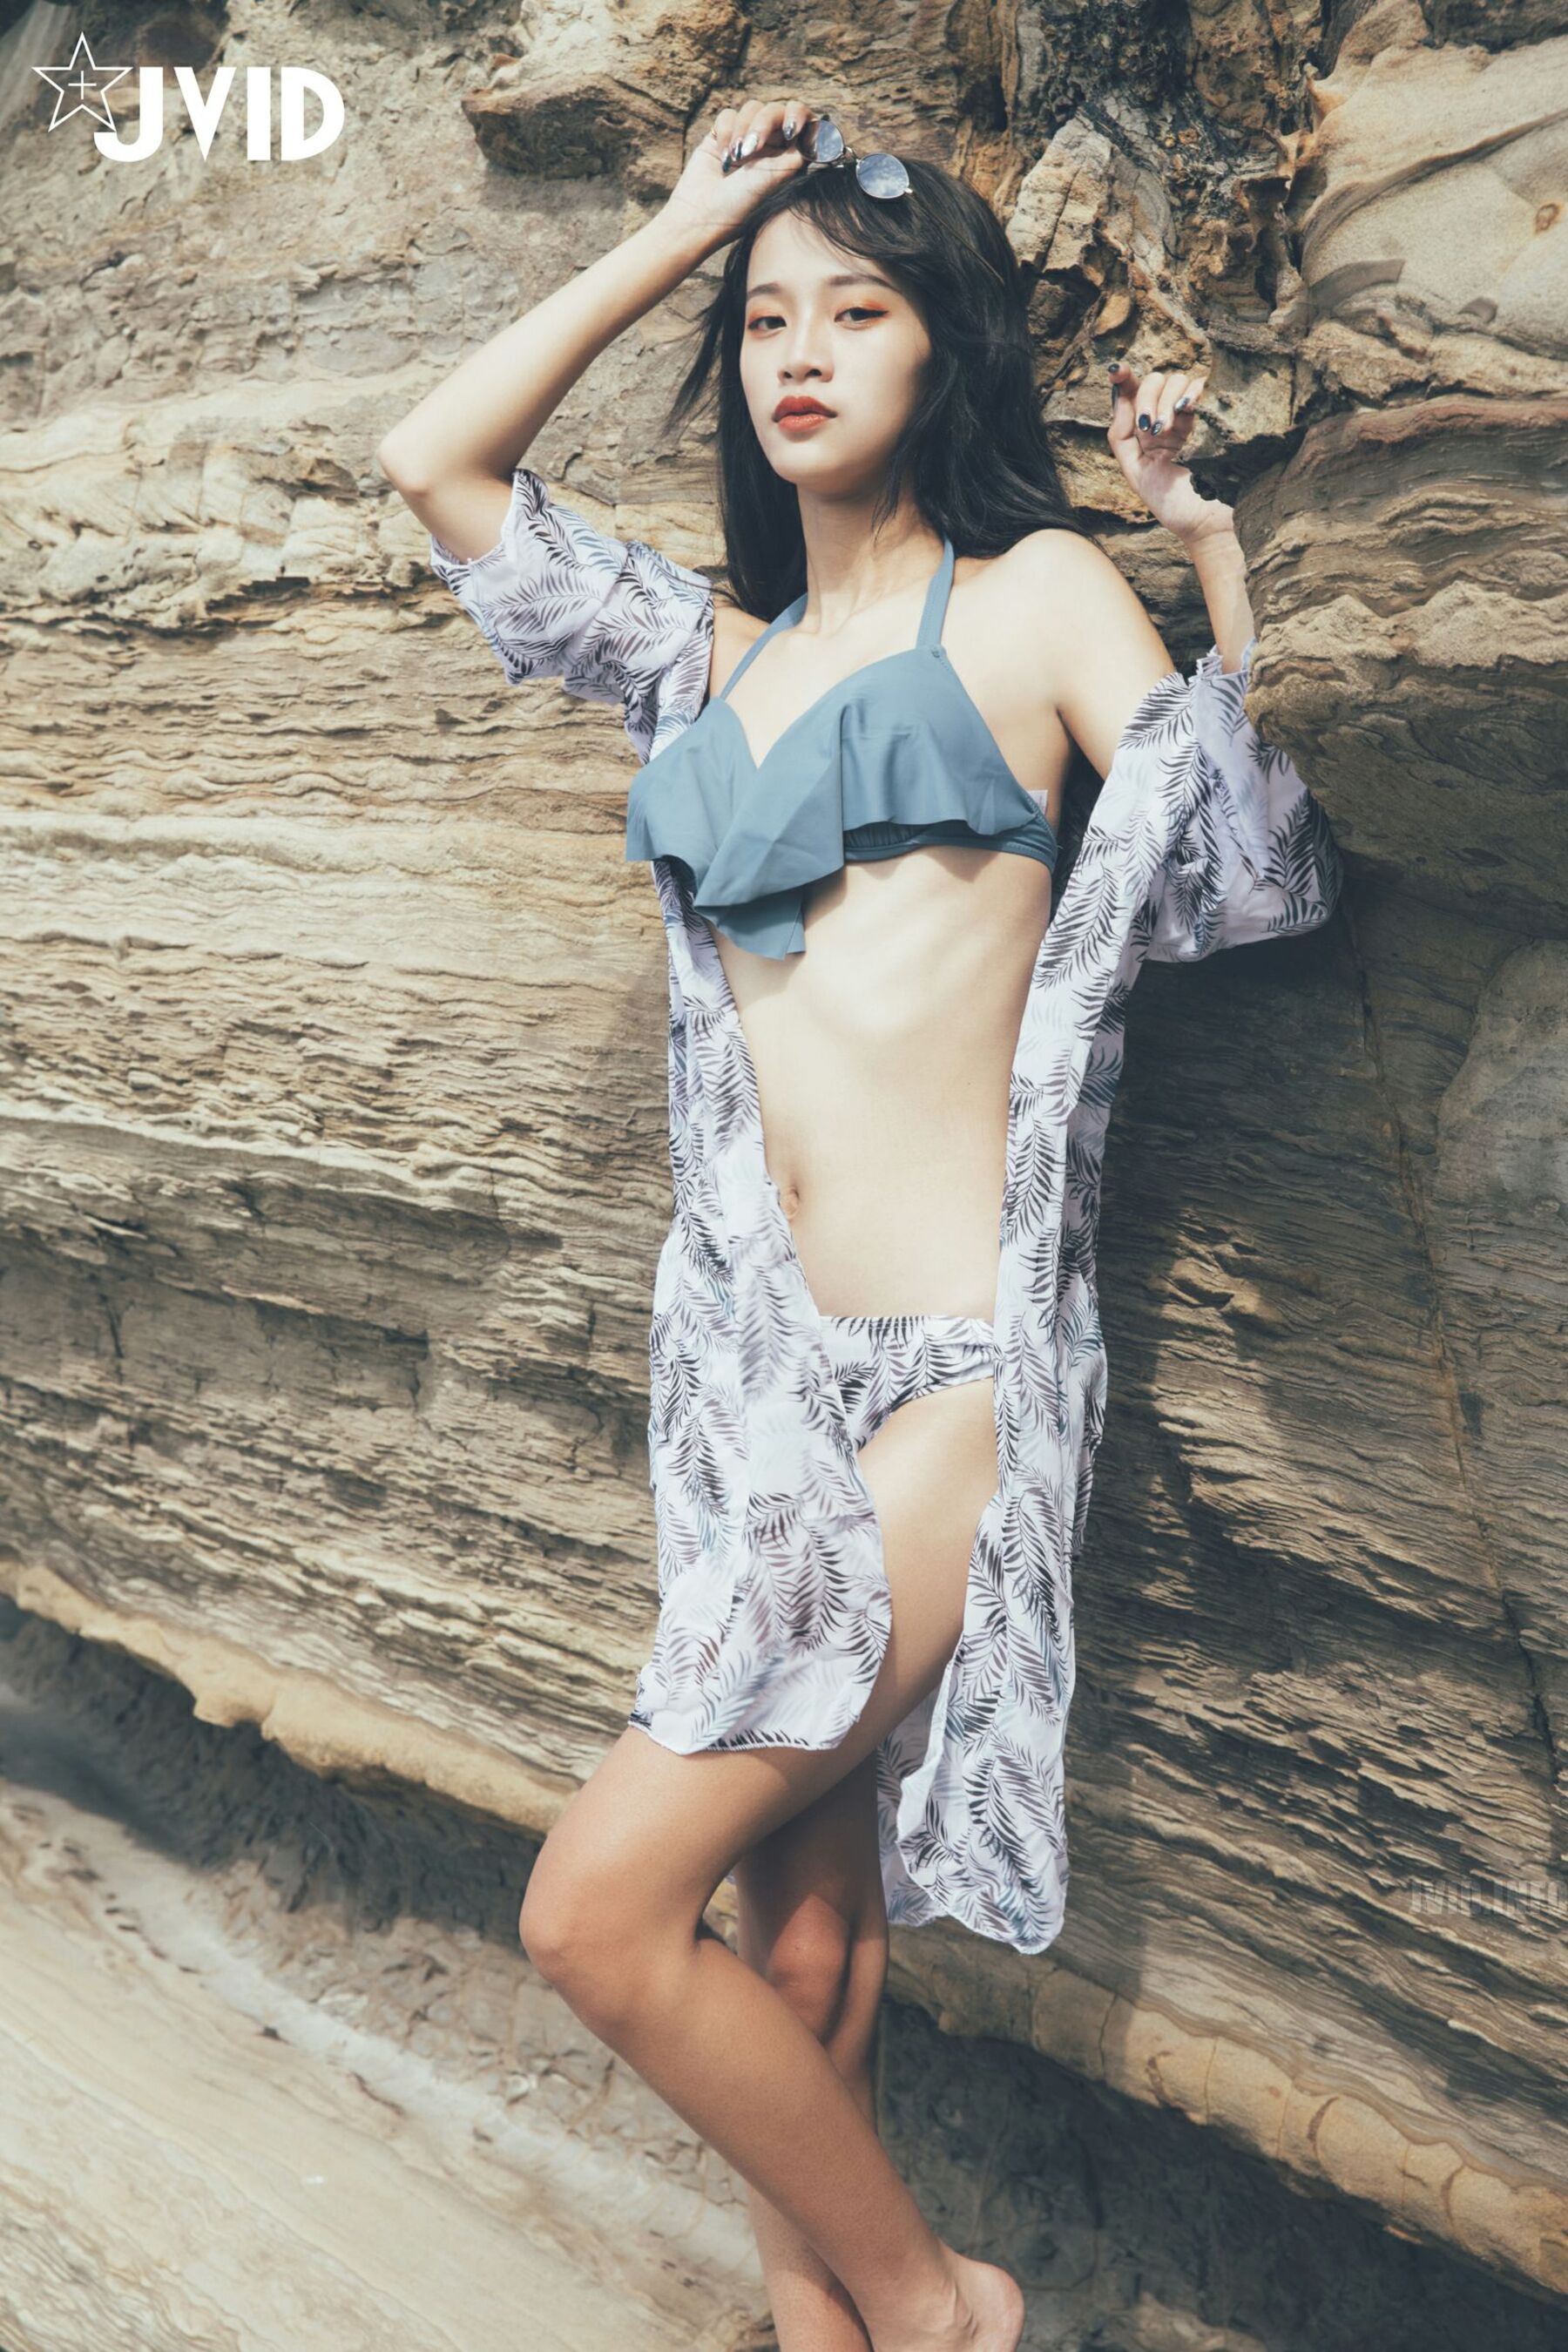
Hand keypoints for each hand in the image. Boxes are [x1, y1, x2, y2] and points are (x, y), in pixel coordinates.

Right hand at [661, 96, 818, 251]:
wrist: (701, 216)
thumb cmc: (741, 206)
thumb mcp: (778, 179)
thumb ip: (800, 153)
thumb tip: (816, 132)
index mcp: (788, 160)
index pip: (803, 124)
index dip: (800, 117)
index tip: (792, 129)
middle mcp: (770, 148)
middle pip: (776, 110)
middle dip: (764, 123)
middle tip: (752, 148)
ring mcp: (746, 140)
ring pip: (752, 108)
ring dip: (742, 130)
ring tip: (735, 158)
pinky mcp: (723, 136)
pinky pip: (728, 114)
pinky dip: (726, 132)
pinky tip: (722, 158)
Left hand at [1106, 361, 1234, 544]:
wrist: (1207, 522)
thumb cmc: (1174, 503)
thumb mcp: (1137, 472)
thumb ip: (1121, 437)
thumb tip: (1120, 399)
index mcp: (1149, 430)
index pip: (1135, 394)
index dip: (1125, 377)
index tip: (1115, 371)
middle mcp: (1170, 418)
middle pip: (1154, 381)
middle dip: (1146, 398)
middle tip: (1149, 428)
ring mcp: (1194, 416)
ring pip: (1177, 380)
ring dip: (1165, 401)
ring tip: (1167, 431)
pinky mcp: (1216, 415)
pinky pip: (1203, 386)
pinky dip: (1191, 392)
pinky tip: (1185, 411)